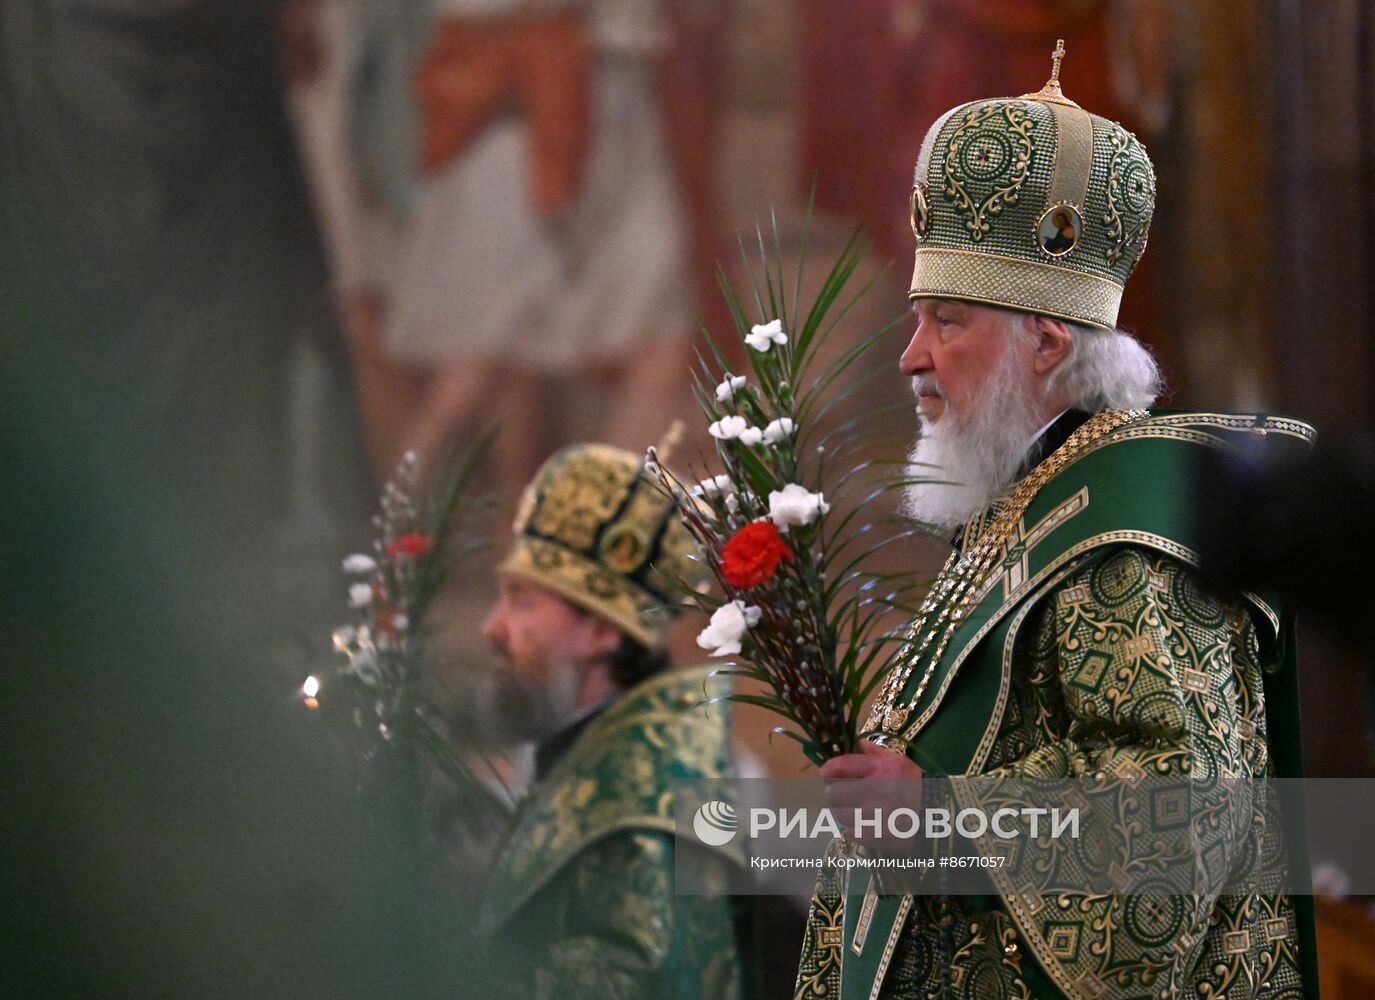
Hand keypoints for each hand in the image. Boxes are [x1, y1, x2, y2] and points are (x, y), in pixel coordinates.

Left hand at [820, 739, 922, 854]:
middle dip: (834, 795)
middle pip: (833, 793)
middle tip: (841, 796)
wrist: (938, 818)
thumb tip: (859, 743)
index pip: (839, 767)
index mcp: (881, 768)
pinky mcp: (877, 835)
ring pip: (839, 815)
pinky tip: (862, 826)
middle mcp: (877, 789)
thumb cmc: (916, 787)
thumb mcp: (901, 763)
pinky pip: (850, 832)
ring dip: (843, 814)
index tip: (827, 774)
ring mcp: (877, 814)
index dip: (828, 771)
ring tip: (853, 812)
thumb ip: (877, 752)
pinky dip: (853, 830)